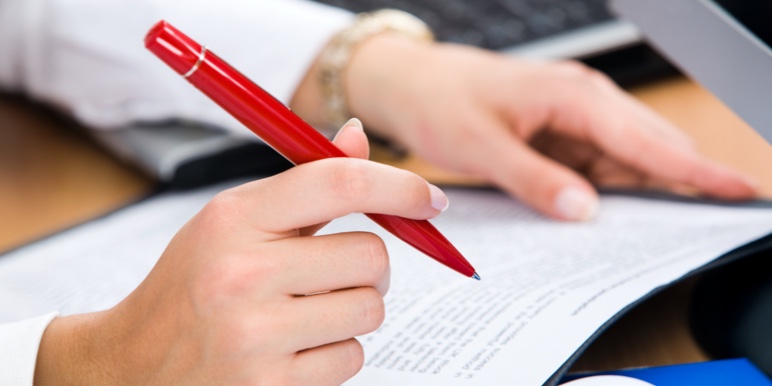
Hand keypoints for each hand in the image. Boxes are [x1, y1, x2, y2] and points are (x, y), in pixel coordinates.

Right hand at [33, 120, 448, 384]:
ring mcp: (254, 336)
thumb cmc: (194, 280)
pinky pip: (352, 359)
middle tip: (338, 271)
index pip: (338, 183)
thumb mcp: (234, 219)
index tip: (430, 198)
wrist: (134, 362)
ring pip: (369, 310)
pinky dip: (337, 352)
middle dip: (368, 265)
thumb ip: (303, 183)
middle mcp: (242, 275)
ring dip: (353, 310)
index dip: (398, 186)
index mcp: (234, 219)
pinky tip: (295, 347)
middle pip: (370, 256)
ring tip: (306, 311)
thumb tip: (358, 136)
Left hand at [342, 35, 757, 220]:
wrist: (413, 85)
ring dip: (638, 194)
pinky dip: (604, 191)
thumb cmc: (442, 99)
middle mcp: (583, 104)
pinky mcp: (559, 136)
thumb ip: (535, 179)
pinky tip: (603, 215)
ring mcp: (573, 121)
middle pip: (648, 150)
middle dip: (678, 184)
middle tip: (700, 225)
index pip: (648, 140)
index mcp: (575, 97)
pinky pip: (595, 167)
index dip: (695, 170)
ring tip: (652, 232)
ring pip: (624, 162)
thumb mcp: (483, 145)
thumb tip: (583, 210)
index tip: (735, 192)